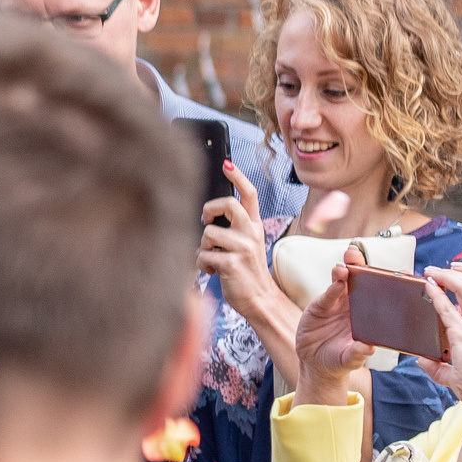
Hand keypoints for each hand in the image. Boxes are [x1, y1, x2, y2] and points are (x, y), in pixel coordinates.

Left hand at [198, 162, 277, 320]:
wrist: (258, 298)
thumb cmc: (244, 271)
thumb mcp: (244, 245)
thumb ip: (232, 229)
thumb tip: (208, 216)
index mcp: (254, 226)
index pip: (249, 195)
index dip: (238, 177)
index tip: (226, 164)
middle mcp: (251, 233)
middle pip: (227, 204)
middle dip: (209, 209)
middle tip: (205, 219)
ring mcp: (243, 247)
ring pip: (208, 233)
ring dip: (203, 248)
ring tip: (213, 258)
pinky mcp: (231, 263)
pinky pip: (203, 256)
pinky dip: (202, 265)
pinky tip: (213, 271)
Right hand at [293, 245, 376, 403]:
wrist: (315, 364)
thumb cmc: (339, 361)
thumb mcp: (349, 360)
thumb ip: (357, 354)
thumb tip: (367, 349)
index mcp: (369, 316)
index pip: (381, 295)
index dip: (390, 282)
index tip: (402, 272)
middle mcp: (355, 307)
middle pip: (362, 282)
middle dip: (363, 267)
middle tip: (367, 257)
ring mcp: (338, 305)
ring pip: (344, 283)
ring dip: (346, 270)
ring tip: (347, 265)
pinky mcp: (321, 306)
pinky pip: (329, 294)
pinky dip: (333, 286)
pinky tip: (338, 278)